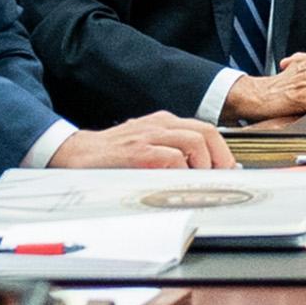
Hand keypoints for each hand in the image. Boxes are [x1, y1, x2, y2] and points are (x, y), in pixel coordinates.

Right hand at [53, 112, 233, 168]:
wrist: (78, 154)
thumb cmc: (113, 155)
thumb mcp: (148, 146)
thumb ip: (173, 152)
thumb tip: (202, 170)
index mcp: (164, 123)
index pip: (205, 130)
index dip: (222, 151)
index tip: (228, 169)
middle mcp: (160, 125)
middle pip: (206, 132)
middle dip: (220, 157)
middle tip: (220, 176)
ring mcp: (149, 136)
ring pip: (194, 141)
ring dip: (203, 164)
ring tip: (199, 180)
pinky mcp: (139, 151)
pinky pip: (172, 157)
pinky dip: (182, 170)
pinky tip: (179, 181)